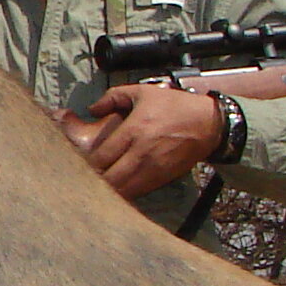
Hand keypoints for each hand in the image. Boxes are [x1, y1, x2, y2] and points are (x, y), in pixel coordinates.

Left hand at [56, 83, 224, 199]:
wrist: (209, 124)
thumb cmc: (175, 106)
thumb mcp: (143, 92)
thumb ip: (113, 97)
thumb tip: (92, 108)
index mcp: (135, 130)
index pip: (102, 156)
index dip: (86, 164)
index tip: (76, 164)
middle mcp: (142, 152)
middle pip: (109, 178)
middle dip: (93, 181)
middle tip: (83, 180)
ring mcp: (153, 169)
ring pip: (122, 190)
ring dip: (107, 191)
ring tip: (96, 188)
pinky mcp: (163, 179)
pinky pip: (138, 193)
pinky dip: (124, 194)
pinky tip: (115, 191)